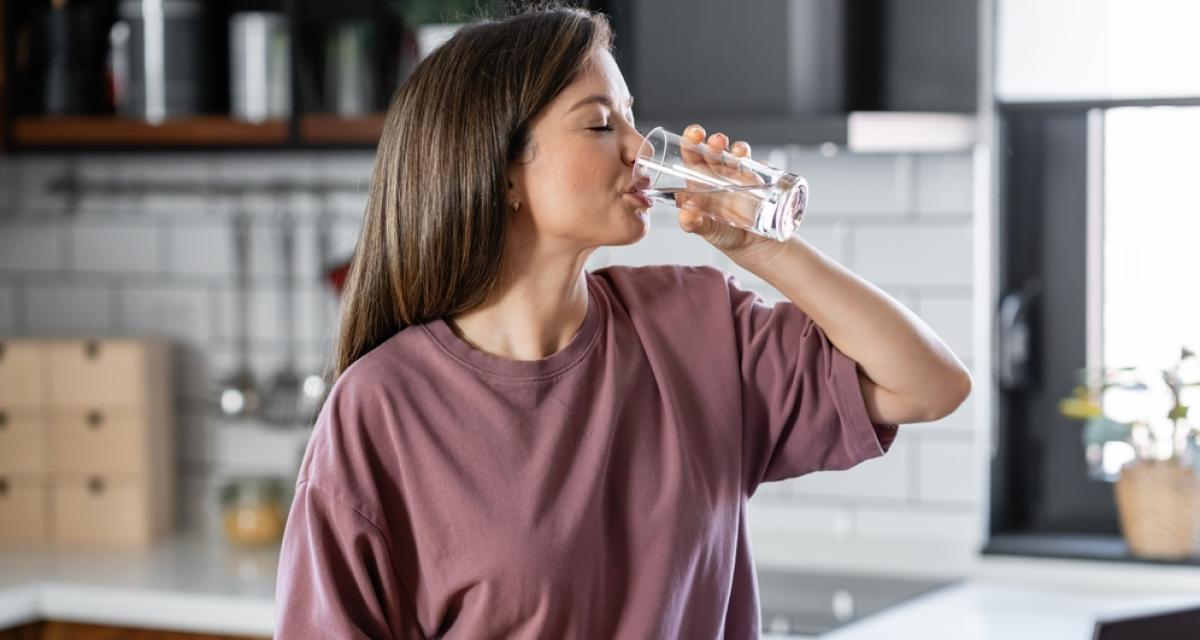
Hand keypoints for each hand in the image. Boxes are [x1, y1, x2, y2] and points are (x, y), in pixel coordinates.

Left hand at [676, 124, 787, 266]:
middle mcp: (719, 174)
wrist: (749, 246)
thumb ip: (692, 223)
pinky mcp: (758, 182)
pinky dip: (760, 165)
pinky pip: (759, 168)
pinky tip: (759, 168)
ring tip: (739, 152)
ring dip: (739, 149)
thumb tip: (686, 212)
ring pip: (738, 155)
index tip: (694, 135)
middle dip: (716, 142)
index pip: (693, 155)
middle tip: (717, 142)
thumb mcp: (704, 230)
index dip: (691, 142)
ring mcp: (739, 176)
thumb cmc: (722, 234)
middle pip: (716, 150)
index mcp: (700, 180)